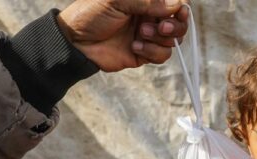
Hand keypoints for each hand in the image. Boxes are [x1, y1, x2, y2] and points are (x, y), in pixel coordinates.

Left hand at [57, 0, 190, 71]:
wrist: (75, 42)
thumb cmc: (91, 14)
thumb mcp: (117, 0)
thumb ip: (148, 1)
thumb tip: (177, 4)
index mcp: (145, 0)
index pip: (175, 1)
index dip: (181, 6)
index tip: (179, 11)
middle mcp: (150, 15)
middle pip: (179, 22)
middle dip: (175, 25)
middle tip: (161, 27)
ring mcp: (149, 35)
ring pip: (173, 40)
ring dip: (160, 38)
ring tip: (141, 34)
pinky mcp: (145, 53)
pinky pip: (162, 55)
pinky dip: (152, 52)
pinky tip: (135, 46)